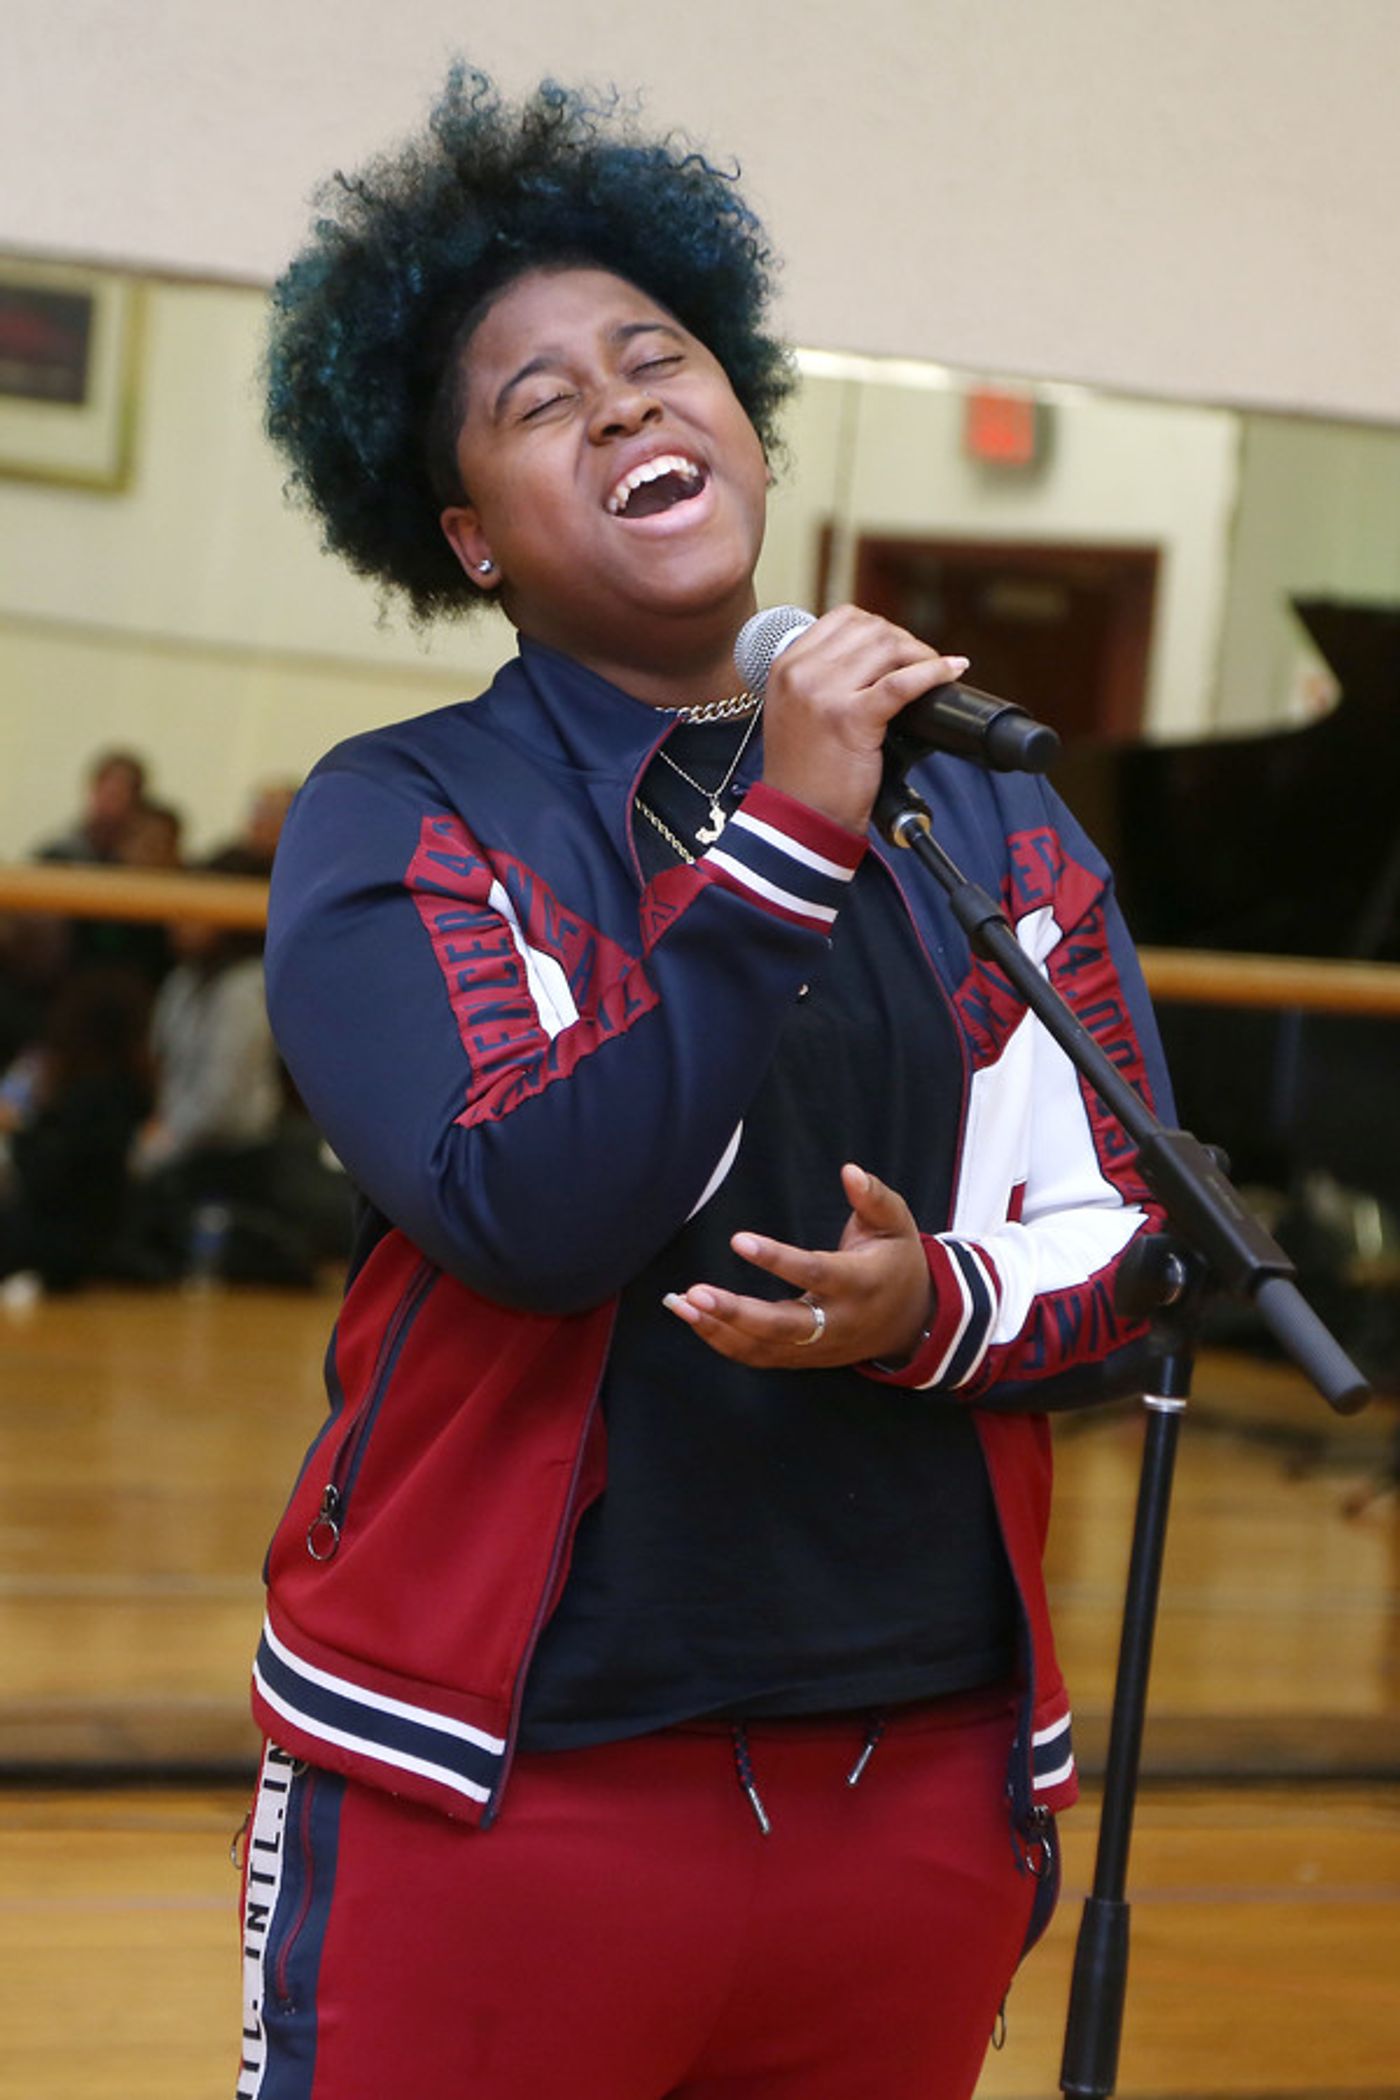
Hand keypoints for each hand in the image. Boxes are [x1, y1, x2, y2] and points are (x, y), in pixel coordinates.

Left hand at [663, 1162, 931, 1368]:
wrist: (912, 1323)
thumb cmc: (896, 1262)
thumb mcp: (896, 1224)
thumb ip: (873, 1197)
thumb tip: (849, 1171)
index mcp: (860, 1283)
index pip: (815, 1273)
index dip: (777, 1260)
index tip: (738, 1241)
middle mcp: (837, 1322)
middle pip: (782, 1326)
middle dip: (736, 1312)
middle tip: (694, 1292)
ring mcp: (818, 1347)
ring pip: (763, 1348)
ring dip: (718, 1330)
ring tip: (680, 1303)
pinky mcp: (803, 1358)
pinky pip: (758, 1357)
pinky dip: (723, 1342)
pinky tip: (693, 1318)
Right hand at [759, 605, 968, 835]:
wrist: (799, 819)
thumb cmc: (804, 774)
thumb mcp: (796, 711)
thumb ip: (823, 679)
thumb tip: (879, 656)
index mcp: (786, 666)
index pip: (843, 619)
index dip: (881, 629)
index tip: (898, 650)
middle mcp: (802, 673)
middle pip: (870, 629)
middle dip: (905, 642)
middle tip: (922, 664)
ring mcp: (824, 694)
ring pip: (888, 647)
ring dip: (920, 655)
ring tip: (935, 672)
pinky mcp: (852, 719)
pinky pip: (903, 682)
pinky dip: (934, 672)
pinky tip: (952, 670)